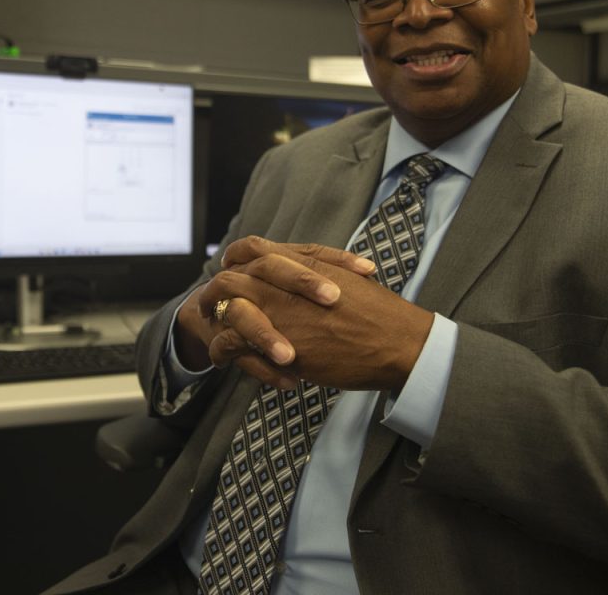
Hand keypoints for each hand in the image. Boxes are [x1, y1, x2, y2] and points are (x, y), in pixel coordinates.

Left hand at [179, 236, 435, 390]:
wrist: (396, 342)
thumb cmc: (381, 315)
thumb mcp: (348, 277)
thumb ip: (320, 271)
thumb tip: (309, 275)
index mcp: (301, 263)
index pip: (251, 248)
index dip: (235, 259)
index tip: (232, 271)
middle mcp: (282, 283)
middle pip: (228, 277)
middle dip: (213, 292)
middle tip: (210, 305)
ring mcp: (276, 311)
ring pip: (224, 308)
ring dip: (213, 320)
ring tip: (213, 333)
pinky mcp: (275, 342)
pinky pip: (232, 343)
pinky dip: (223, 350)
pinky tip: (224, 358)